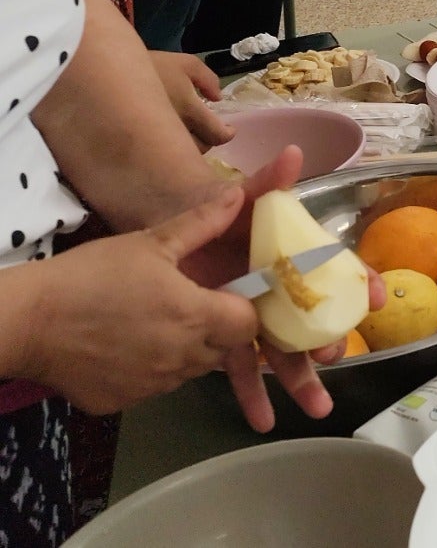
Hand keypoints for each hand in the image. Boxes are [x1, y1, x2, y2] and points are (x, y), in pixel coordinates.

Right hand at [19, 188, 259, 414]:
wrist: (27, 320)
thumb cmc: (92, 274)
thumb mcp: (149, 242)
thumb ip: (201, 224)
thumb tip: (238, 196)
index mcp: (195, 316)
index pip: (248, 323)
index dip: (241, 308)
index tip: (221, 294)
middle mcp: (182, 358)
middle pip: (222, 349)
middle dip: (215, 330)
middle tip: (184, 306)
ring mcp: (153, 386)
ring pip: (189, 371)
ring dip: (184, 351)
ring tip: (152, 323)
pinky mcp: (123, 403)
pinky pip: (152, 387)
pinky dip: (148, 370)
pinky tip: (124, 347)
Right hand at [149, 50, 233, 149]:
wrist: (108, 74)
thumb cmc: (151, 66)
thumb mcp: (185, 63)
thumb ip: (208, 79)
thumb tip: (217, 98)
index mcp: (190, 111)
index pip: (217, 136)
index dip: (226, 135)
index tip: (228, 130)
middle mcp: (175, 130)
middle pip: (199, 150)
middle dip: (205, 141)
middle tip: (203, 129)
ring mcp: (156, 141)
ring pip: (179, 158)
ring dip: (186, 149)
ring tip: (182, 133)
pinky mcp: (139, 147)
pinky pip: (160, 158)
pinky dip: (167, 152)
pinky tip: (163, 139)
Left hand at [174, 146, 386, 431]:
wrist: (162, 242)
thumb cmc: (212, 218)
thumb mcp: (240, 200)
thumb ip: (267, 182)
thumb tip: (293, 153)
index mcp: (292, 260)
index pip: (336, 271)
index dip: (359, 284)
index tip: (375, 298)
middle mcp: (282, 293)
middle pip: (316, 320)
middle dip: (331, 340)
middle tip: (334, 353)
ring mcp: (256, 320)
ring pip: (285, 354)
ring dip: (302, 382)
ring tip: (316, 408)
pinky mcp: (226, 342)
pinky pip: (241, 372)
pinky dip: (251, 396)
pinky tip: (260, 419)